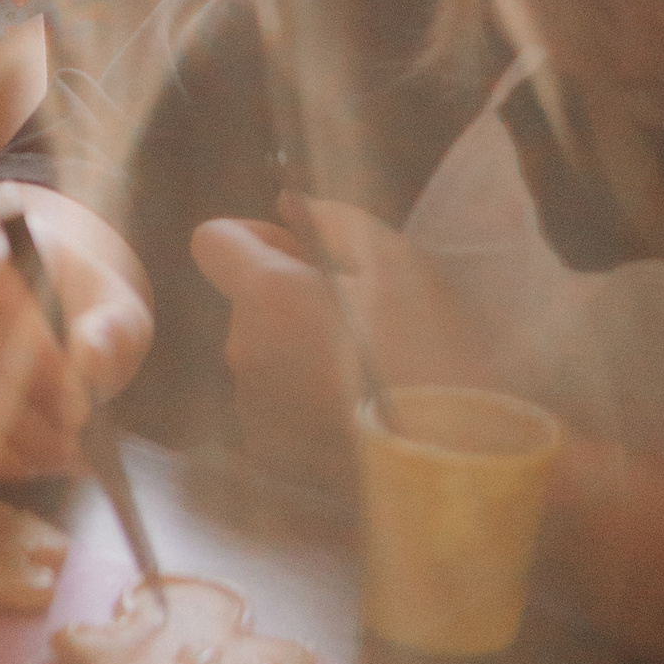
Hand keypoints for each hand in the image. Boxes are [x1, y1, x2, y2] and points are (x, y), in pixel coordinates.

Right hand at [0, 184, 151, 483]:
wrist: (39, 300)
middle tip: (72, 451)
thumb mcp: (115, 311)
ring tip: (47, 460)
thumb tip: (89, 363)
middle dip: (22, 420)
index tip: (80, 409)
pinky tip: (16, 463)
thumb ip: (108, 334)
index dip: (36, 365)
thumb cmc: (77, 307)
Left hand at [190, 195, 498, 482]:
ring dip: (297, 352)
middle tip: (358, 319)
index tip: (303, 255)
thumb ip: (332, 221)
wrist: (450, 457)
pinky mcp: (268, 452)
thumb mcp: (395, 263)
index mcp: (265, 295)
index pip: (212, 241)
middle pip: (247, 304)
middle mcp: (241, 350)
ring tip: (363, 372)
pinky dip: (303, 401)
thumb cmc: (427, 348)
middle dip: (288, 300)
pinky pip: (275, 406)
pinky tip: (355, 411)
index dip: (254, 238)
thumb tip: (287, 205)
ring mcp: (250, 407)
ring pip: (263, 356)